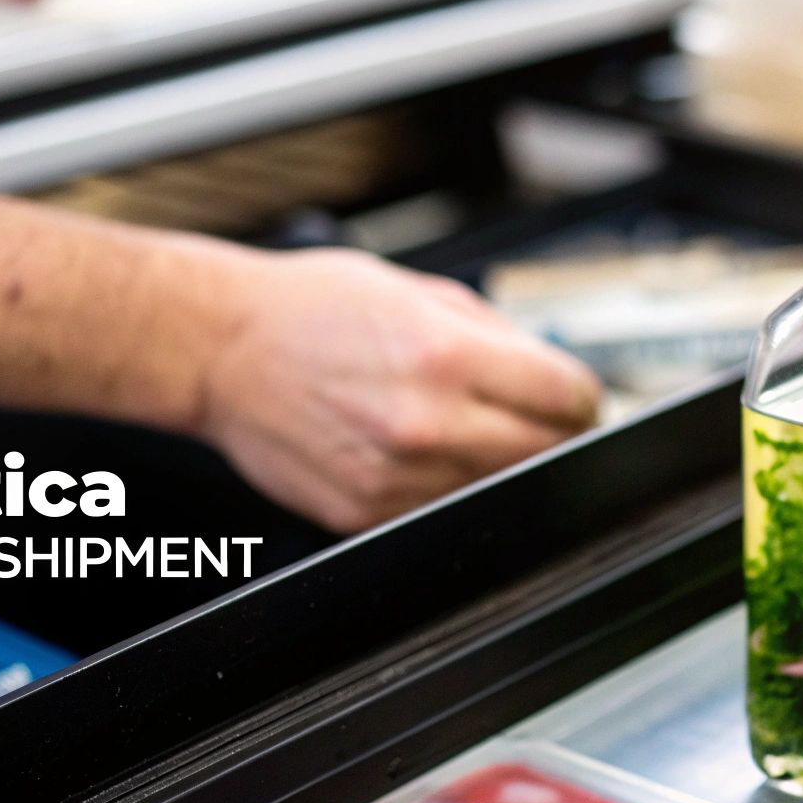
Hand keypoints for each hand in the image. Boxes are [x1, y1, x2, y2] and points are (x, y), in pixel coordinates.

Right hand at [198, 248, 601, 532]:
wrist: (219, 350)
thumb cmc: (307, 310)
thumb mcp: (416, 291)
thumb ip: (494, 333)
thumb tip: (551, 371)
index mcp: (447, 356)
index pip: (567, 397)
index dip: (582, 396)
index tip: (578, 398)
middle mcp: (427, 423)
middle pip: (543, 451)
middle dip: (552, 432)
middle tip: (541, 417)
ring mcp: (397, 476)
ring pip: (497, 488)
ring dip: (499, 463)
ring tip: (466, 426)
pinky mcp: (368, 511)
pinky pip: (442, 509)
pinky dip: (448, 485)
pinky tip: (422, 450)